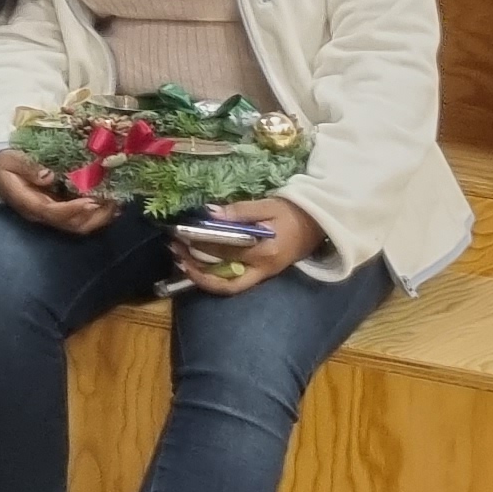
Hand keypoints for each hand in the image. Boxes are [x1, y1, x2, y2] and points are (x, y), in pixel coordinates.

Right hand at [0, 149, 113, 235]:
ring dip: (100, 217)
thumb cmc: (1, 162)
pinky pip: (78, 217)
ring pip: (78, 225)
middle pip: (71, 225)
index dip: (74, 209)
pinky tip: (110, 203)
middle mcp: (40, 213)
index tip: (93, 201)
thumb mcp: (9, 160)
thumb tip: (48, 176)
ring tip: (117, 203)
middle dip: (95, 217)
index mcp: (27, 202)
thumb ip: (27, 167)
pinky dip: (96, 213)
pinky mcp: (56, 208)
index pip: (53, 212)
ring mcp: (49, 213)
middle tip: (114, 202)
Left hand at [171, 193, 322, 296]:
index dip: (200, 244)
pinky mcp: (263, 274)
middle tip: (174, 250)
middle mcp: (263, 269)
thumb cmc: (293, 212)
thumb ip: (240, 212)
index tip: (180, 233)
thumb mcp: (268, 205)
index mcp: (264, 252)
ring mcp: (263, 275)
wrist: (319, 223)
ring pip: (228, 286)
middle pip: (224, 277)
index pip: (225, 252)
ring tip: (179, 260)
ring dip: (202, 276)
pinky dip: (215, 277)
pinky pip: (235, 282)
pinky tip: (198, 265)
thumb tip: (209, 213)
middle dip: (196, 267)